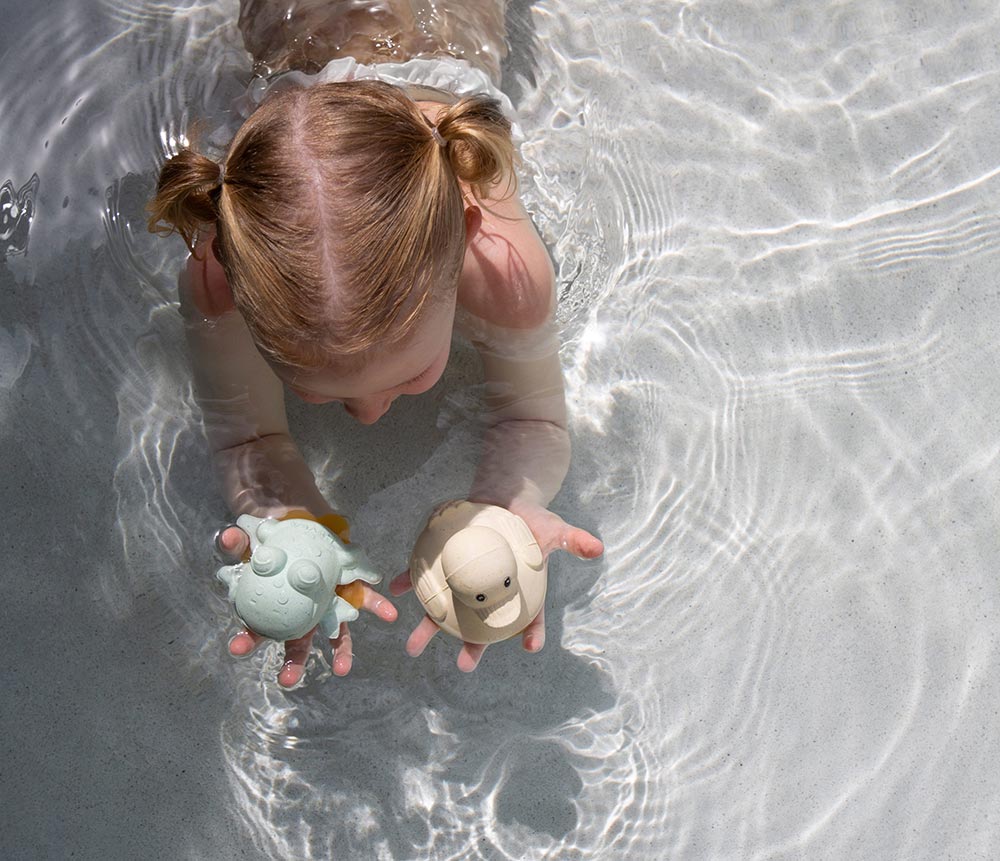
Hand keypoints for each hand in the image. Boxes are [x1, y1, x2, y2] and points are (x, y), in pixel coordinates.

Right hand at [216, 524, 396, 686]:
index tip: (236, 648)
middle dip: (293, 663)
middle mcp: (302, 609)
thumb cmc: (274, 535)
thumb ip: (239, 542)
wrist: (302, 515)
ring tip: (342, 670)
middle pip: (296, 640)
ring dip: (339, 651)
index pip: (258, 626)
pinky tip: (389, 615)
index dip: (247, 639)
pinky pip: (365, 599)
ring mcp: (326, 601)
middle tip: (287, 680)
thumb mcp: (253, 538)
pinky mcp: (349, 586)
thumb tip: (225, 538)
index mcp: (275, 604)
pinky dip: (378, 606)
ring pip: (333, 631)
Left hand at [388, 502, 601, 671]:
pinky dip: (407, 583)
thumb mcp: (554, 528)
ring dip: (429, 628)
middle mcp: (488, 593)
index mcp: (518, 592)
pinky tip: (394, 590)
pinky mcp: (444, 563)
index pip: (528, 618)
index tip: (529, 647)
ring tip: (414, 647)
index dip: (531, 633)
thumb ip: (574, 540)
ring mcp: (463, 580)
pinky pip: (423, 577)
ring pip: (445, 609)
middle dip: (473, 647)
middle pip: (481, 625)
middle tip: (465, 664)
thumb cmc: (531, 519)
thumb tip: (598, 548)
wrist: (504, 497)